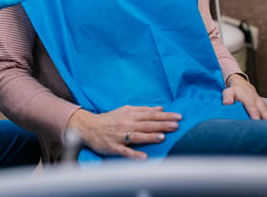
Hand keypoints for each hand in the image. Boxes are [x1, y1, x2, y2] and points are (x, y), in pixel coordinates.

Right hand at [66, 106, 181, 159]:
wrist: (88, 127)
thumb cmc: (109, 119)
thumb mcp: (125, 110)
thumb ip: (143, 110)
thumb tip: (160, 108)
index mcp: (130, 114)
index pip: (150, 114)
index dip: (165, 116)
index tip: (178, 117)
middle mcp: (126, 123)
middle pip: (146, 124)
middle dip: (162, 125)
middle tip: (176, 125)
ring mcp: (120, 136)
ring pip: (137, 136)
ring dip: (150, 137)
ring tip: (162, 137)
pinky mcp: (114, 147)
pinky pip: (125, 151)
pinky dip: (134, 154)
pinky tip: (144, 158)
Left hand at [222, 73, 266, 120]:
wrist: (243, 86)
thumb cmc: (235, 91)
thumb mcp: (228, 92)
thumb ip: (227, 97)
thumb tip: (226, 104)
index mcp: (248, 98)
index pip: (251, 106)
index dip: (254, 113)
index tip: (256, 120)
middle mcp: (257, 101)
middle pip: (263, 111)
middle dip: (266, 119)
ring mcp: (263, 105)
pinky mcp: (266, 108)